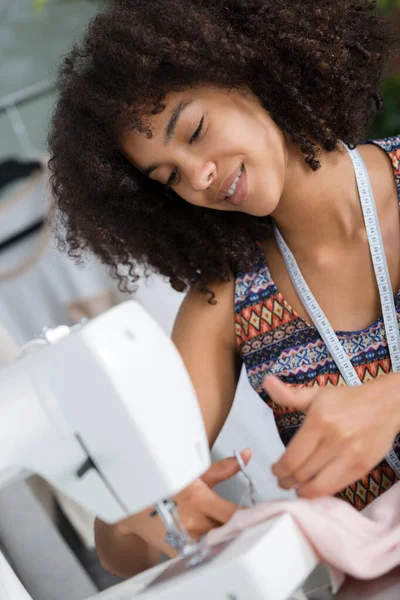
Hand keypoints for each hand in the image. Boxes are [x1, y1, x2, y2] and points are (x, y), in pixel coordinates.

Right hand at [117, 449, 250, 557]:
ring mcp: (185, 539)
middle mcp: (193, 521)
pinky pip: (202, 554)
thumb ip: (224, 468)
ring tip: (235, 534)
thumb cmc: (168, 484)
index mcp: (199, 499)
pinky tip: (217, 544)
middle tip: (253, 526)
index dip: (251, 517)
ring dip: (226, 539)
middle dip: (240, 529)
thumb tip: (247, 454)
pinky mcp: (178, 552)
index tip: (263, 516)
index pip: (235, 515)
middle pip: (228, 532)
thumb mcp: (195, 473)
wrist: (135, 505)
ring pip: (216, 544)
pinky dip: (211, 549)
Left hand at [263, 375, 399, 498]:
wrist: (386, 404)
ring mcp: (350, 456)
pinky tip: (314, 487)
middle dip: (286, 481)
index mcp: (319, 421)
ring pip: (318, 487)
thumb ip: (289, 394)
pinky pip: (336, 488)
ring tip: (296, 488)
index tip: (275, 468)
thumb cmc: (347, 400)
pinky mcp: (362, 468)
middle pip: (302, 474)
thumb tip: (266, 382)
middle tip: (282, 480)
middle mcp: (334, 440)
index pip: (292, 458)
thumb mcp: (316, 394)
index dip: (279, 469)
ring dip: (302, 492)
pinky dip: (321, 492)